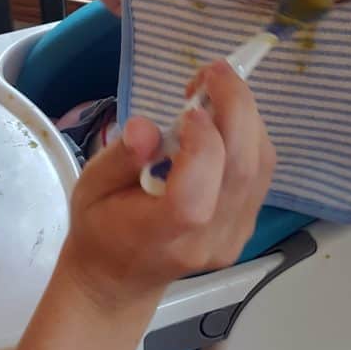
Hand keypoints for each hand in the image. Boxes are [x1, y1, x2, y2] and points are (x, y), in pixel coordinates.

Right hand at [59, 60, 275, 306]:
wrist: (120, 277)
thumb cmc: (101, 228)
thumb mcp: (89, 188)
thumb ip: (120, 157)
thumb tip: (147, 128)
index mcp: (162, 235)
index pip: (195, 196)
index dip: (201, 142)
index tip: (186, 107)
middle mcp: (207, 240)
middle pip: (242, 170)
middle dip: (236, 107)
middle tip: (213, 72)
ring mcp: (232, 237)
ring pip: (261, 167)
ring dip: (246, 118)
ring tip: (216, 92)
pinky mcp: (245, 228)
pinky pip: (261, 175)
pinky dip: (249, 137)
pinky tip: (224, 122)